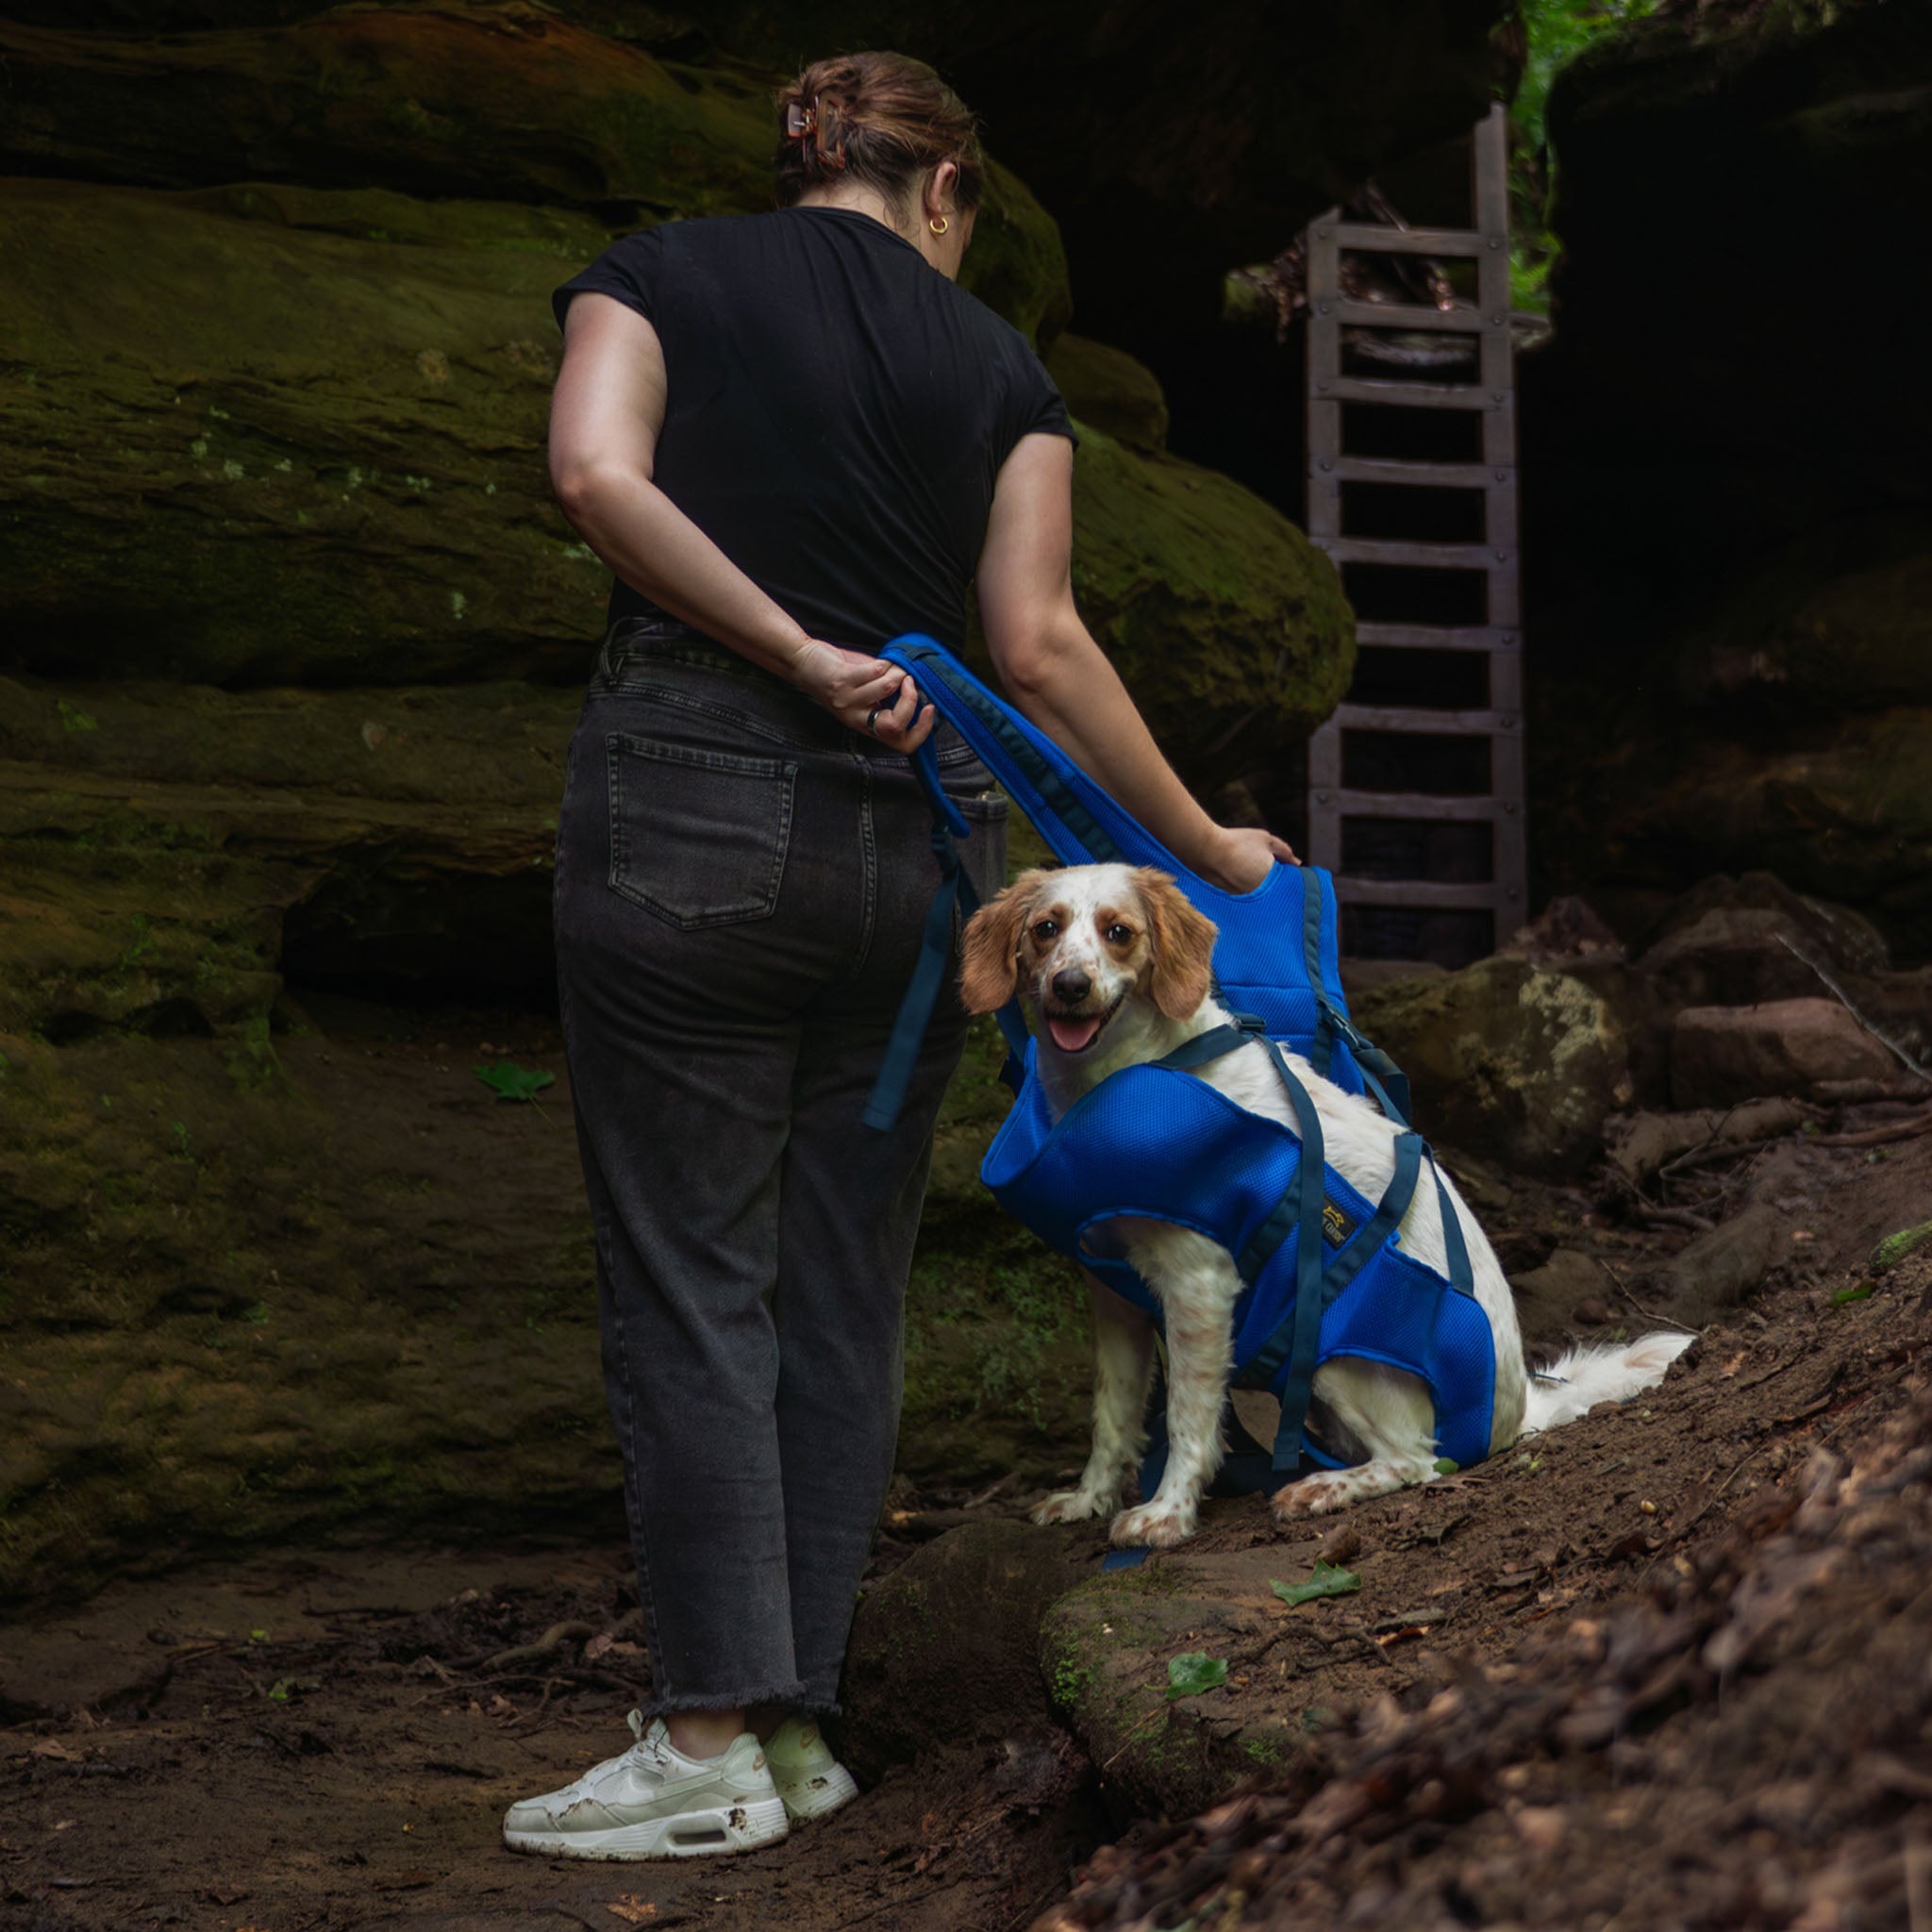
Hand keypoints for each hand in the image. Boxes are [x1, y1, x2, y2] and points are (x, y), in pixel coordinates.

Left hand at [787, 638, 935, 752]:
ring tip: (894, 667)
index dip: (922, 730)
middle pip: (895, 726)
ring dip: (897, 673)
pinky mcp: (841, 682)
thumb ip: (888, 696)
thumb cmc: (838, 675)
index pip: (901, 743)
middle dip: (911, 702)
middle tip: (910, 683)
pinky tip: (880, 662)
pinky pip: (874, 672)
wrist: (802, 662)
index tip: (929, 709)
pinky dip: (883, 663)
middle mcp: (856, 719)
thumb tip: (918, 685)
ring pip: (887, 689)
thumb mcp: (864, 695)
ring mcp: (848, 702)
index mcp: (865, 725)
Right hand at [1195, 824, 1298, 893]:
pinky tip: (1234, 872)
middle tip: (1258, 863)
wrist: (1204, 850)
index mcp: (1272, 881)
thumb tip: (1297, 863)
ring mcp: (1245, 900)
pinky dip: (1243, 886)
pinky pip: (1245, 895)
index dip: (1285, 871)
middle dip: (1272, 879)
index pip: (1289, 882)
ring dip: (1258, 884)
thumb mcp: (1266, 840)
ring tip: (1244, 865)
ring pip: (1259, 894)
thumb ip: (1285, 851)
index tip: (1279, 862)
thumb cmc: (1237, 842)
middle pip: (1274, 890)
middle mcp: (1260, 895)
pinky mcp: (1232, 901)